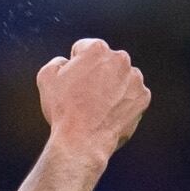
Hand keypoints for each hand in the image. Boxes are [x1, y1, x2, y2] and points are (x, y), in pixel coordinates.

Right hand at [37, 37, 149, 165]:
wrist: (83, 141)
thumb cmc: (63, 109)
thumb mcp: (46, 78)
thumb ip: (58, 61)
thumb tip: (67, 62)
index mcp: (97, 48)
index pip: (84, 49)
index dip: (75, 66)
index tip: (73, 82)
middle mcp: (120, 58)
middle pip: (105, 62)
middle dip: (97, 74)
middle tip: (85, 96)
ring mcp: (135, 78)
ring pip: (121, 77)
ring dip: (112, 86)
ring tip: (98, 107)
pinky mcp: (143, 97)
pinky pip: (131, 95)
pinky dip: (123, 102)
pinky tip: (110, 113)